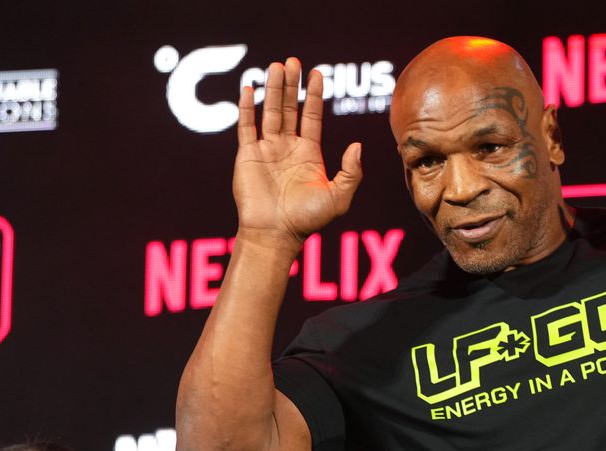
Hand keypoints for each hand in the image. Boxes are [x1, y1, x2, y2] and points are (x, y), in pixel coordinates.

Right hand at [233, 57, 362, 248]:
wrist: (276, 233)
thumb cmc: (308, 220)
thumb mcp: (339, 197)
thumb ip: (351, 172)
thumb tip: (358, 146)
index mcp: (309, 154)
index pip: (311, 116)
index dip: (314, 95)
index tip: (317, 74)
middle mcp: (288, 148)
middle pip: (290, 108)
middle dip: (292, 85)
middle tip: (293, 61)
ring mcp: (267, 149)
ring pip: (270, 112)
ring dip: (272, 89)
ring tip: (276, 66)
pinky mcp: (247, 155)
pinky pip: (247, 126)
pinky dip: (247, 107)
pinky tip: (249, 88)